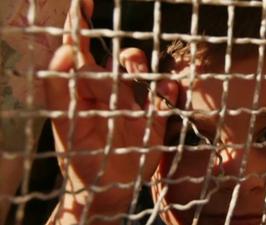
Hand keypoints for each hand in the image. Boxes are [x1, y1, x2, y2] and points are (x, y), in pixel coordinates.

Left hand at [44, 0, 177, 223]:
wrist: (106, 186)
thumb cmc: (80, 156)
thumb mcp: (66, 124)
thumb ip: (60, 89)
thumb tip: (66, 52)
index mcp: (84, 88)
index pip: (81, 48)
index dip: (81, 23)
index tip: (85, 0)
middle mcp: (110, 90)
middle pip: (119, 59)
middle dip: (125, 61)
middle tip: (121, 84)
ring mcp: (133, 103)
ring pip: (142, 72)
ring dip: (144, 67)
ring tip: (141, 74)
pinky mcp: (152, 118)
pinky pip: (163, 97)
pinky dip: (167, 90)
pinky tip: (168, 90)